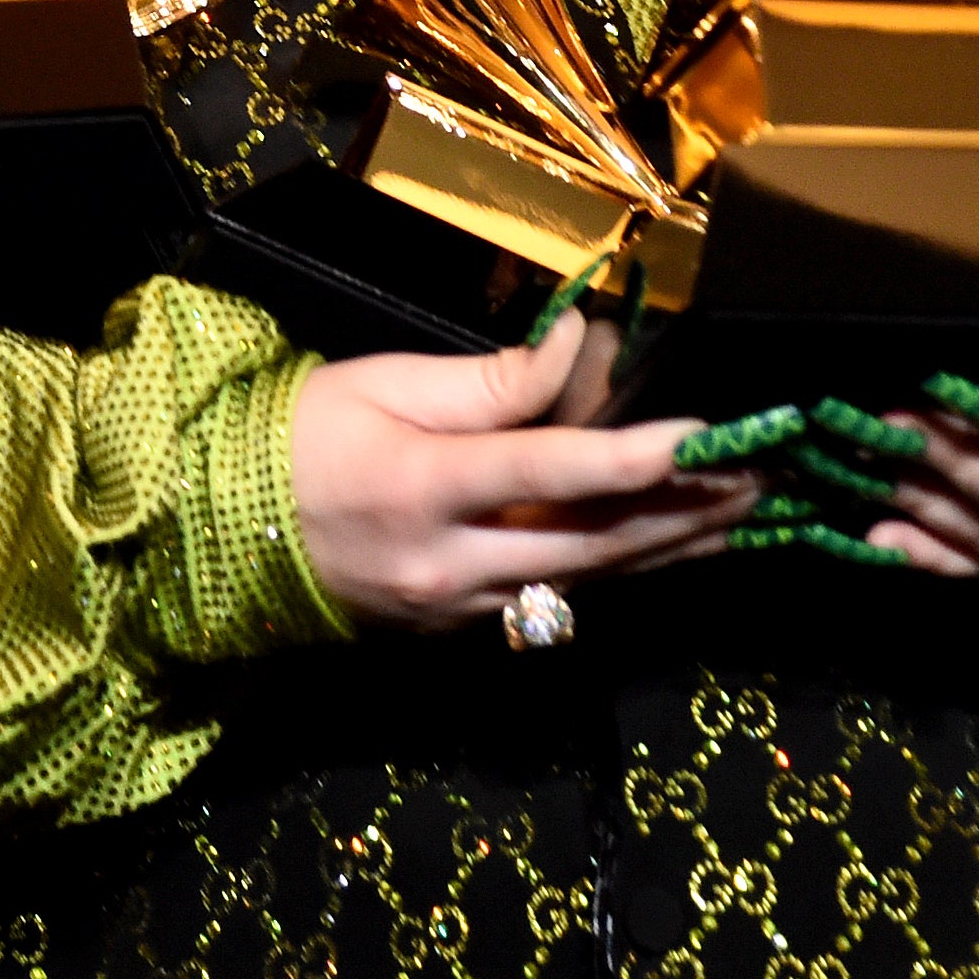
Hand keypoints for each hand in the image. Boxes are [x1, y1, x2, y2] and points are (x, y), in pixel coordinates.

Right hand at [291, 309, 758, 629]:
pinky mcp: (456, 631)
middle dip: (685, 512)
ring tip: (742, 516)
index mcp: (424, 486)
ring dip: (669, 550)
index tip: (708, 435)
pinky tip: (668, 550)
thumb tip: (581, 347)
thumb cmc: (302, 435)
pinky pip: (555, 600)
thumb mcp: (388, 384)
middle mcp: (450, 564)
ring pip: (586, 582)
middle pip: (592, 543)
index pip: (553, 471)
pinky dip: (617, 572)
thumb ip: (494, 381)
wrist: (218, 533)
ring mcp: (455, 610)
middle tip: (760, 478)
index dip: (637, 455)